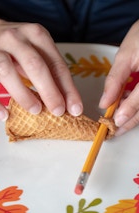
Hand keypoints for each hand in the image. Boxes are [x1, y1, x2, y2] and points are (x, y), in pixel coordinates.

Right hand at [0, 12, 82, 120]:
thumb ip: (52, 73)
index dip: (67, 87)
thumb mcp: (39, 51)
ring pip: (6, 72)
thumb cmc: (19, 47)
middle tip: (57, 111)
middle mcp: (14, 39)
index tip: (74, 108)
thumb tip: (68, 103)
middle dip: (48, 90)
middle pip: (33, 64)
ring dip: (23, 94)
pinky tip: (3, 115)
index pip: (55, 62)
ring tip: (35, 110)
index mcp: (35, 34)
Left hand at [99, 20, 138, 135]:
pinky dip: (138, 104)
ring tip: (117, 118)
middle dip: (132, 120)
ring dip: (135, 113)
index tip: (116, 121)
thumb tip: (105, 103)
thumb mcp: (126, 54)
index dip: (129, 110)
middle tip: (115, 130)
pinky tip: (127, 103)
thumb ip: (115, 80)